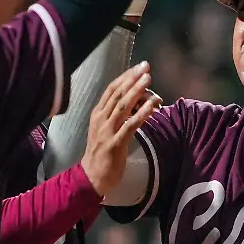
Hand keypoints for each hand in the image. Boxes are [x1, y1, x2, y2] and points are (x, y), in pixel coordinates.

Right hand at [81, 62, 162, 196]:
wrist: (92, 176)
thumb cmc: (101, 152)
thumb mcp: (105, 129)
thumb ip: (117, 115)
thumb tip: (136, 101)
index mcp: (97, 114)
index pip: (111, 89)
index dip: (126, 77)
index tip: (139, 67)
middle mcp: (101, 119)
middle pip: (118, 94)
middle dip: (132, 79)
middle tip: (146, 67)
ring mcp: (107, 131)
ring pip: (123, 106)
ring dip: (137, 91)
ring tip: (148, 80)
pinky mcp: (115, 143)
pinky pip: (130, 125)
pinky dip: (141, 113)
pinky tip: (152, 106)